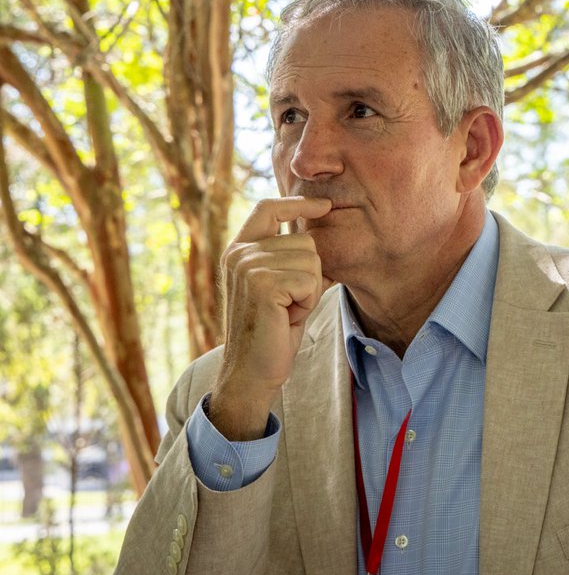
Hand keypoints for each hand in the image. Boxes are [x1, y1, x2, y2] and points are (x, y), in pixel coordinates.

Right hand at [209, 196, 332, 440]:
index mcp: (239, 249)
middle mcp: (239, 253)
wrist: (252, 372)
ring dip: (309, 290)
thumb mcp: (281, 286)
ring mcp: (248, 266)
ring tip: (286, 311)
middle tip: (289, 303)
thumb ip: (291, 258)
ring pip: (311, 259)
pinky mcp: (262, 283)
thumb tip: (321, 230)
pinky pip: (310, 279)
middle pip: (305, 239)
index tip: (324, 204)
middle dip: (310, 274)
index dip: (298, 203)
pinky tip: (288, 317)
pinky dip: (308, 301)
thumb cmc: (272, 330)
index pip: (268, 208)